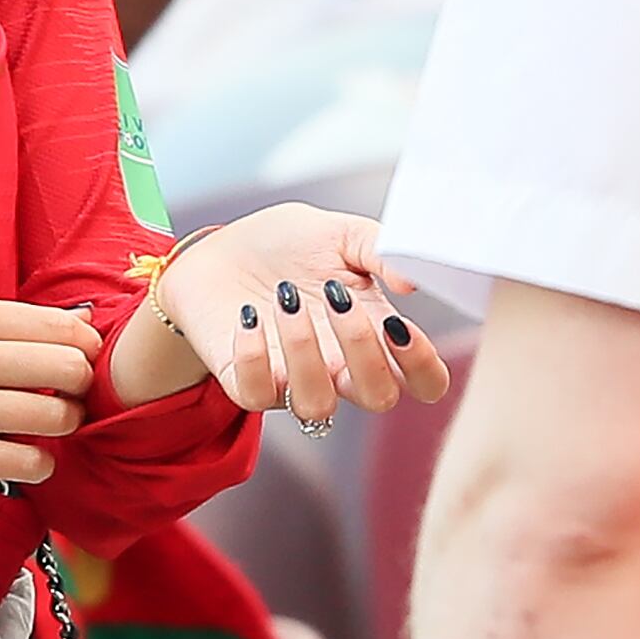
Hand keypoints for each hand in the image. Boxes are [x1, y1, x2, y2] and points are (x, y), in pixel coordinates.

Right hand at [0, 295, 100, 507]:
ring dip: (59, 430)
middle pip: (71, 367)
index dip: (82, 350)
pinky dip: (36, 466)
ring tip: (35, 433)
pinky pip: (30, 463)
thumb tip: (79, 324)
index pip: (61, 324)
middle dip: (77, 390)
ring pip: (59, 417)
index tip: (70, 367)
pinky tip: (14, 460)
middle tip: (58, 402)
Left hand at [154, 206, 452, 423]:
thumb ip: (380, 250)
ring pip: (318, 405)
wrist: (217, 248)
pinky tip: (249, 315)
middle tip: (337, 297)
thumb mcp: (339, 233)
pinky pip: (256, 394)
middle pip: (379, 397)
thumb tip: (413, 281)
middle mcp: (339, 367)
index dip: (423, 366)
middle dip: (364, 352)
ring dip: (306, 351)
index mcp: (373, 333)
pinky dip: (254, 356)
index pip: (422, 381)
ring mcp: (292, 380)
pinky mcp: (244, 382)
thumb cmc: (284, 245)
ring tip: (285, 299)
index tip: (399, 325)